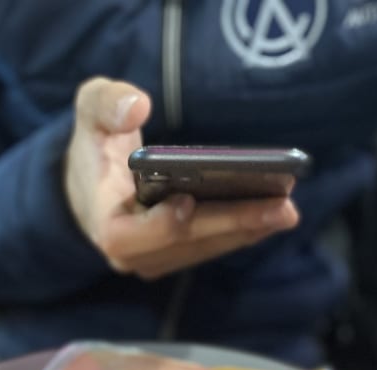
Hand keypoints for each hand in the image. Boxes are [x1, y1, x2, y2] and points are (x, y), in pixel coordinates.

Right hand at [64, 77, 298, 280]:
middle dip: (232, 223)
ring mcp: (156, 259)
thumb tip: (137, 107)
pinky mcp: (178, 257)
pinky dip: (244, 230)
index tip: (187, 201)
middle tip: (280, 207)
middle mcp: (131, 252)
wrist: (94, 186)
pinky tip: (277, 213)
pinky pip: (213, 246)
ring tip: (287, 208)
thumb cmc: (95, 145)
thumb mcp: (89, 110)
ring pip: (205, 248)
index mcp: (102, 221)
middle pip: (184, 242)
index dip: (159, 224)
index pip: (126, 237)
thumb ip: (105, 104)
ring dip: (248, 230)